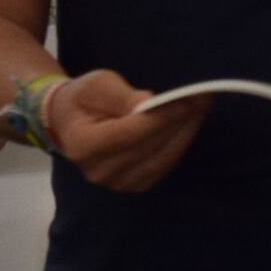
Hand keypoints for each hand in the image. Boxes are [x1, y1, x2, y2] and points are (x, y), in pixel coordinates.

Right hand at [47, 72, 209, 194]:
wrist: (67, 123)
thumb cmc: (82, 99)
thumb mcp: (97, 85)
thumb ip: (123, 96)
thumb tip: (151, 103)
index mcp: (84, 145)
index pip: (130, 133)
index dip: (161, 117)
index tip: (188, 99)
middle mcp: (99, 171)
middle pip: (149, 147)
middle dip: (179, 121)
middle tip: (203, 99)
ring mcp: (117, 183)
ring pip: (161, 159)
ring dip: (185, 133)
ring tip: (200, 109)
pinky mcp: (132, 186)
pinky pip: (162, 166)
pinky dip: (178, 145)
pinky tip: (188, 125)